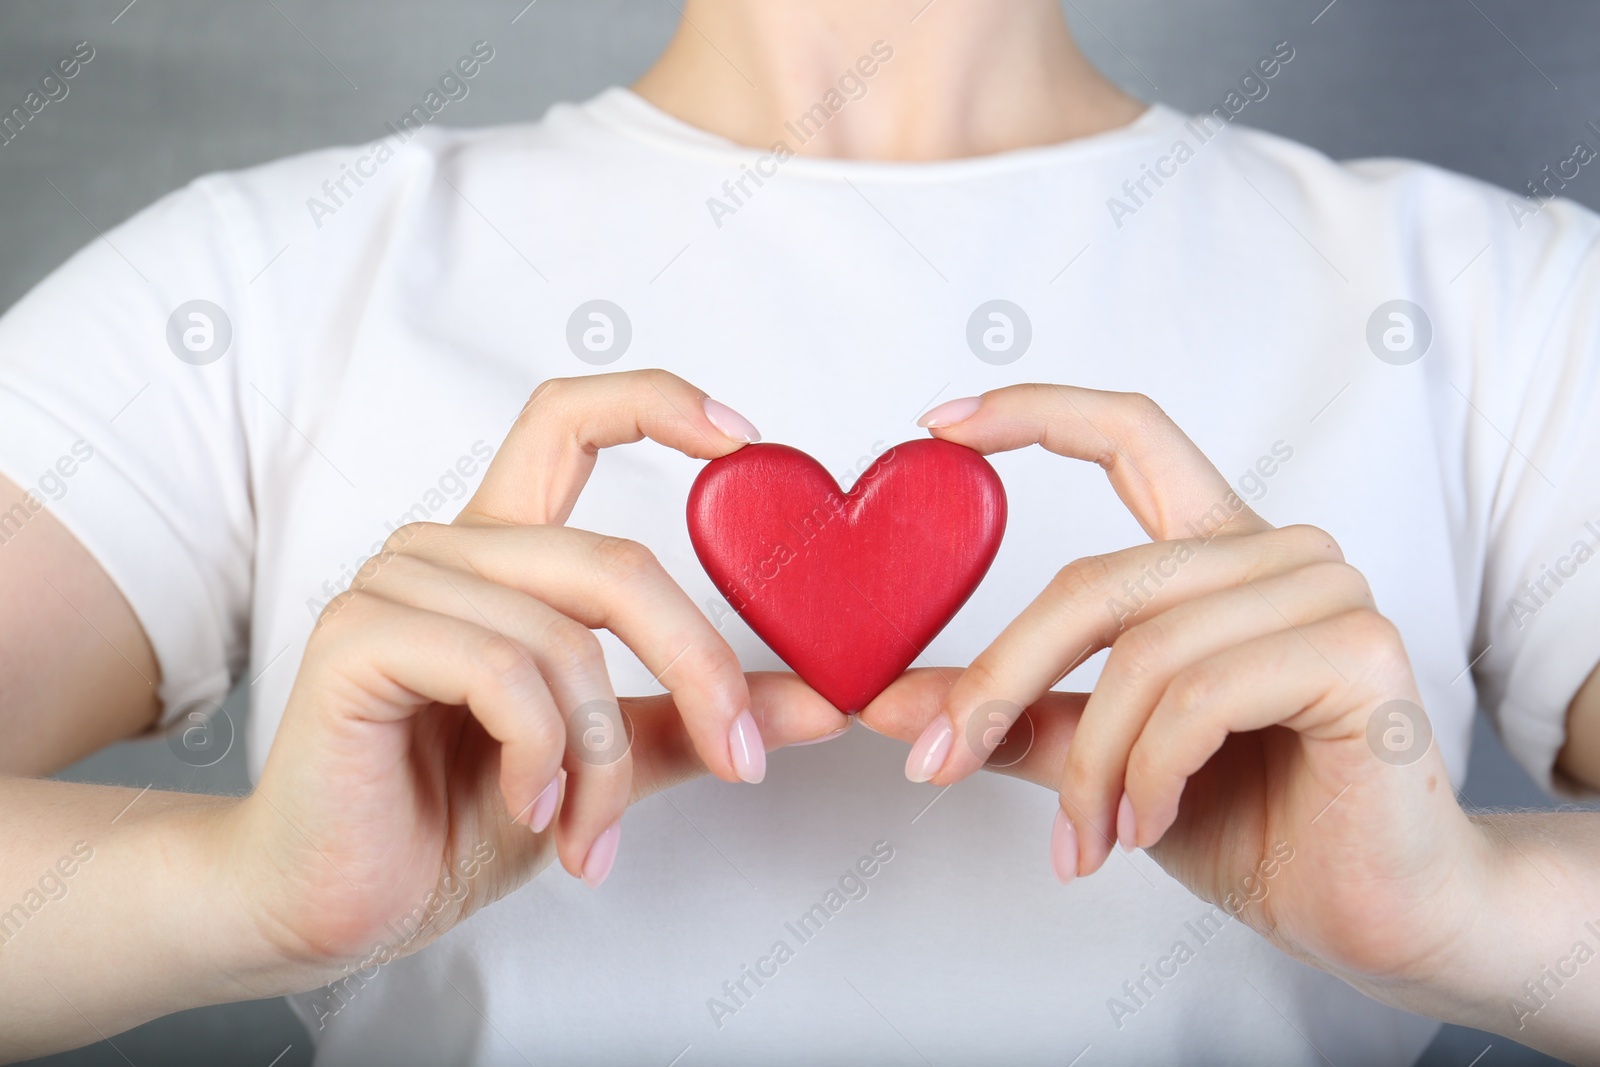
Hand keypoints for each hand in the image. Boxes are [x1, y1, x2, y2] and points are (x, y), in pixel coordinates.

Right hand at [225, 370, 847, 976]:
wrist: (341, 903)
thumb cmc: (455, 820)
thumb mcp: (604, 761)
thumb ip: (697, 718)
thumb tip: (825, 702)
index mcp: (505, 554)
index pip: (570, 421)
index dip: (658, 404)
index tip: (746, 441)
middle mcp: (451, 550)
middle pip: (617, 560)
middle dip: (700, 668)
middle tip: (745, 757)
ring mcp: (397, 584)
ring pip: (567, 637)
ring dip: (603, 758)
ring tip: (590, 833)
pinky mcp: (360, 637)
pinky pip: (504, 671)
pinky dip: (542, 755)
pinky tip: (528, 810)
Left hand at [861, 384, 1493, 990]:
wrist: (1370, 913)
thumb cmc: (1248, 824)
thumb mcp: (1103, 759)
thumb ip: (1015, 714)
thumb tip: (887, 701)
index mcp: (1218, 553)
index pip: (1131, 434)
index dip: (1035, 411)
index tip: (937, 422)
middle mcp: (1277, 554)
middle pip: (1097, 581)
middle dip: (1002, 680)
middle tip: (940, 761)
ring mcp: (1327, 592)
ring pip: (1143, 653)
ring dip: (1089, 765)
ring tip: (1087, 837)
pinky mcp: (1359, 651)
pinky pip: (1199, 695)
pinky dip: (1151, 773)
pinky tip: (1149, 823)